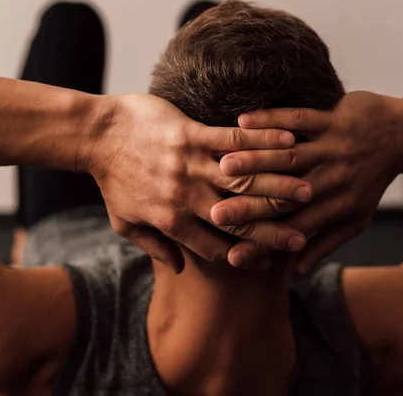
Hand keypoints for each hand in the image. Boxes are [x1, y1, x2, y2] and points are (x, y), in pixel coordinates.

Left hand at [84, 94, 311, 271]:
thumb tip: (179, 268)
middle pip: (238, 217)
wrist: (95, 135)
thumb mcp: (124, 222)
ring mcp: (189, 163)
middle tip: (301, 235)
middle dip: (272, 229)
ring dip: (277, 185)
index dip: (246, 255)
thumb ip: (154, 247)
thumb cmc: (110, 179)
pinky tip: (287, 139)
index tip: (270, 259)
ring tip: (307, 189)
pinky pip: (232, 139)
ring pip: (242, 179)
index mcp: (171, 221)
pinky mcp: (190, 133)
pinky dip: (261, 140)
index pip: (217, 246)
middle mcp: (185, 196)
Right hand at [211, 91, 402, 270]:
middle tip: (214, 214)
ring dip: (255, 159)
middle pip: (285, 194)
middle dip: (250, 205)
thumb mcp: (356, 218)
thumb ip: (327, 243)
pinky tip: (243, 121)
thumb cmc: (372, 182)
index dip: (262, 245)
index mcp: (336, 206)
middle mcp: (332, 179)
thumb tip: (300, 270)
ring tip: (222, 166)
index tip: (231, 256)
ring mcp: (333, 146)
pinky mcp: (333, 118)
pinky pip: (299, 118)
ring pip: (289, 155)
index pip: (292, 229)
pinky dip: (271, 119)